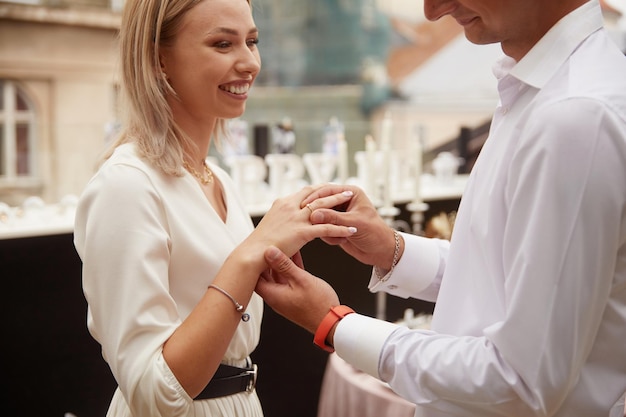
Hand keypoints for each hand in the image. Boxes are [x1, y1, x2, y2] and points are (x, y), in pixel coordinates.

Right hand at [234, 185, 356, 271]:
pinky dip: (340, 229)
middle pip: (316, 194)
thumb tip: (288, 220)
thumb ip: (282, 218)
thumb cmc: (260, 244)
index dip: (319, 189)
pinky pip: (326, 228)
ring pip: (323, 207)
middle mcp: (289, 206)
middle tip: (346, 191)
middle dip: (333, 191)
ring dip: (339, 203)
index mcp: (282, 203)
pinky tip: (350, 231)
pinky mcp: (300, 231)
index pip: (305, 191)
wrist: (252, 254)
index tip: (330, 189)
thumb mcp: (272, 225)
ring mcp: (295, 218)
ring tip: (352, 201)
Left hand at [256, 246, 338, 333]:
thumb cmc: (318, 305)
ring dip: (280, 262)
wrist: (332, 322)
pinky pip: (289, 279)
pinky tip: (295, 255)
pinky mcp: (295, 296)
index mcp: (272, 294)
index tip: (258, 248)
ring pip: (278, 276)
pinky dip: (290, 268)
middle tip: (269, 244)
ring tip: (282, 245)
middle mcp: (276, 297)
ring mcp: (285, 297)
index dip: (254, 261)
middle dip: (267, 259)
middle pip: (265, 275)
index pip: (254, 276)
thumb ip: (284, 264)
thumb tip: (270, 251)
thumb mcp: (301, 280)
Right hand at [302, 184, 401, 269]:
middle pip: (321, 203)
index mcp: (351, 193)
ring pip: (320, 217)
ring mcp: (339, 215)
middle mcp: (344, 202)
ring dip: (325, 229)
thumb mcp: (354, 223)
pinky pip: (323, 229)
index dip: (315, 197)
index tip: (304, 205)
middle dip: (318, 215)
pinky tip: (340, 241)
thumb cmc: (375, 233)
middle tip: (311, 222)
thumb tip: (314, 214)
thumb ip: (334, 218)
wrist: (380, 251)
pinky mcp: (335, 226)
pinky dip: (329, 236)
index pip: (328, 190)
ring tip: (337, 237)